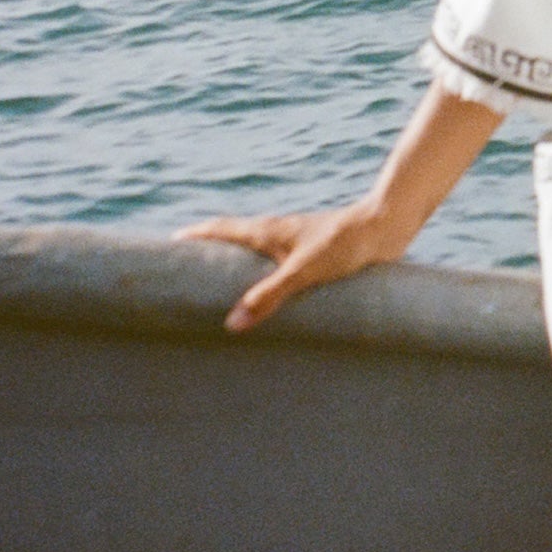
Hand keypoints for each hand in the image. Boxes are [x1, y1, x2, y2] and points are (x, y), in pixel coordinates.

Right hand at [176, 205, 402, 332]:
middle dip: (208, 256)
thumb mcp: (304, 271)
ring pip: (256, 257)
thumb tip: (231, 324)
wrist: (386, 227)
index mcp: (267, 231)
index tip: (165, 246)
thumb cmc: (345, 243)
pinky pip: (278, 270)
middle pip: (233, 242)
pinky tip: (269, 303)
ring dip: (236, 271)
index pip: (220, 229)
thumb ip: (269, 296)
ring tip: (219, 298)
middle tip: (184, 279)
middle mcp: (277, 235)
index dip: (193, 237)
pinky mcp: (314, 257)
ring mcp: (295, 245)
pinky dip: (263, 282)